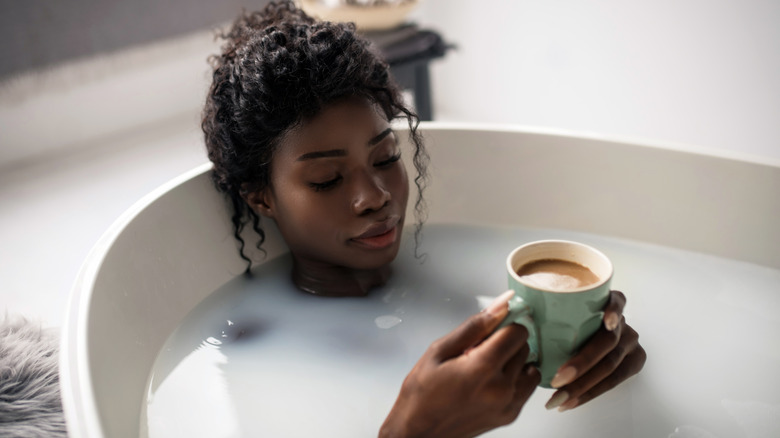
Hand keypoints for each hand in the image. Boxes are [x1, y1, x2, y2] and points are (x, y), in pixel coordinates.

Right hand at [380, 290, 540, 437]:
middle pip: (524, 347)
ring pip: (529, 366)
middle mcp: (500, 388)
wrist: (417, 433)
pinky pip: (527, 386)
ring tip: (487, 365)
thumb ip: (474, 327)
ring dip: (513, 360)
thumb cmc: (421, 395)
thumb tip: (500, 306)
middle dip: (505, 342)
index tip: (493, 326)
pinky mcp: (510, 415)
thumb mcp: (439, 351)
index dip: (504, 324)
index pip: (517, 332)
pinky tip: (491, 380)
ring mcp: (508, 404)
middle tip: (479, 349)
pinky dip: (515, 378)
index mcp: (482, 368)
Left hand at [544, 290, 645, 410]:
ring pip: (610, 366)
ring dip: (582, 385)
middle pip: (608, 342)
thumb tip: (512, 313)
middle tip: (557, 378)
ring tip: (559, 397)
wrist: (588, 340)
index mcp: (607, 304)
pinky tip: (570, 402)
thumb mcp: (563, 314)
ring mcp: (630, 342)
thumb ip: (551, 312)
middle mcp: (622, 322)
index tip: (605, 322)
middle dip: (582, 363)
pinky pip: (613, 382)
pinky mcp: (633, 362)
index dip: (613, 310)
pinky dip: (589, 393)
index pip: (616, 301)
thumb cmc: (567, 324)